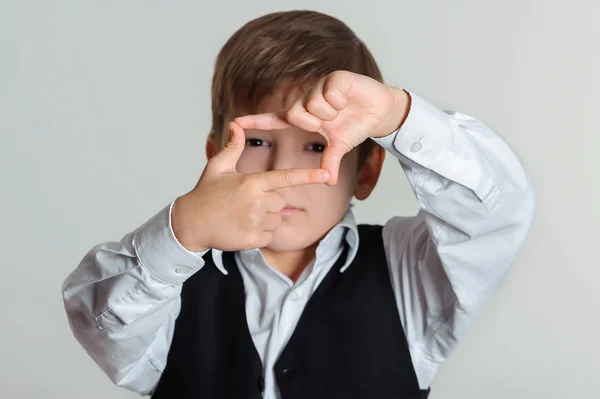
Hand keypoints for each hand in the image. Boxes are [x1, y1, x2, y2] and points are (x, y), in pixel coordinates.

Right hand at [171, 122, 328, 251]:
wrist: (190, 224)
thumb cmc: (205, 193)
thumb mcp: (218, 167)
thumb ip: (233, 147)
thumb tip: (237, 125)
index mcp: (252, 182)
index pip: (285, 177)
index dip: (309, 176)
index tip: (327, 174)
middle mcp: (256, 202)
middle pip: (281, 202)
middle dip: (269, 203)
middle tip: (246, 203)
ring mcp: (255, 222)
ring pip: (275, 220)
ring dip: (264, 220)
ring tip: (241, 216)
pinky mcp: (253, 240)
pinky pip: (268, 236)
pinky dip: (259, 235)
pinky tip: (241, 229)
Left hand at [234, 70, 409, 184]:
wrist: (379, 111)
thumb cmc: (356, 126)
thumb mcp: (340, 147)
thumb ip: (329, 162)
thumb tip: (328, 183)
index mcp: (305, 117)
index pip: (275, 119)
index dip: (255, 122)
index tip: (234, 124)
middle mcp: (308, 101)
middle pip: (295, 112)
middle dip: (313, 122)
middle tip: (329, 122)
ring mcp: (320, 88)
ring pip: (311, 103)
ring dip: (329, 112)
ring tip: (342, 110)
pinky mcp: (334, 79)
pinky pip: (328, 93)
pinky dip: (339, 101)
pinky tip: (348, 99)